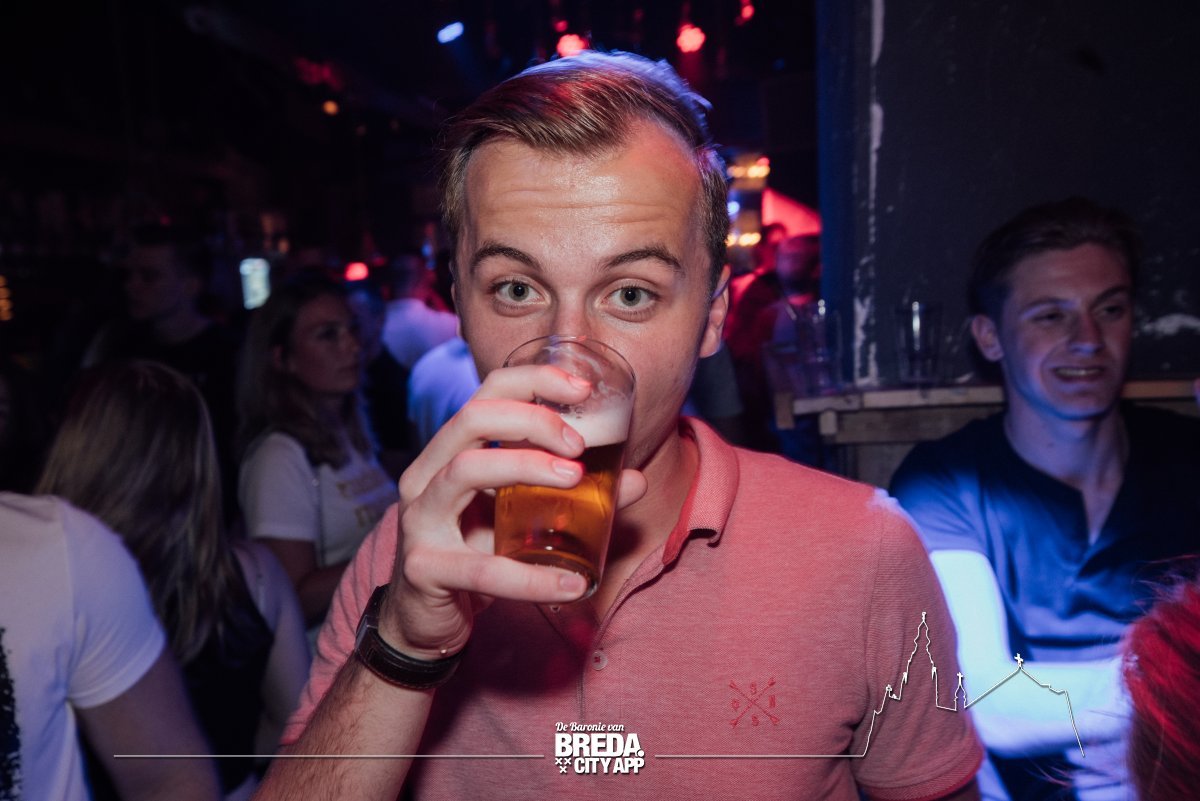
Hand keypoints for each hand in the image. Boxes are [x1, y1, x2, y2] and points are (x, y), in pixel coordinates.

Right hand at [380, 362, 646, 659]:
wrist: (423, 624)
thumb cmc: (474, 556)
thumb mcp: (521, 519)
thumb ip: (573, 497)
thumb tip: (632, 481)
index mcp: (450, 453)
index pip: (486, 394)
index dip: (534, 381)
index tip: (582, 389)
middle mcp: (427, 475)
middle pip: (471, 418)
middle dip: (532, 420)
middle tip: (579, 445)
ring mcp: (419, 519)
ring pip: (464, 470)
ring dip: (525, 466)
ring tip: (575, 480)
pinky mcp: (424, 568)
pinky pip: (480, 568)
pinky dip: (529, 578)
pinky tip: (571, 584)